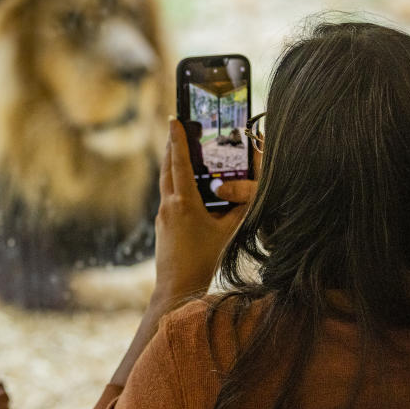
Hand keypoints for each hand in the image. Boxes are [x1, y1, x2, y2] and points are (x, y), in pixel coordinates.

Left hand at [153, 118, 255, 305]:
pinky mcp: (162, 225)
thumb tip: (247, 191)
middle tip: (176, 128)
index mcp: (184, 203)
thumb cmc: (203, 261)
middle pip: (167, 167)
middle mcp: (168, 205)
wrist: (176, 288)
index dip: (177, 139)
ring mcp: (162, 216)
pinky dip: (174, 184)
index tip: (174, 120)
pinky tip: (184, 187)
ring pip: (166, 182)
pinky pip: (168, 197)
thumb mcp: (228, 233)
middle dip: (172, 146)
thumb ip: (238, 210)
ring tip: (178, 151)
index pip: (179, 163)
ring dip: (171, 164)